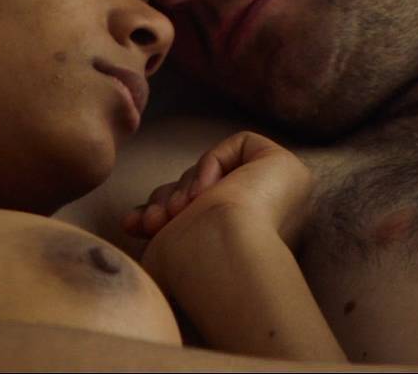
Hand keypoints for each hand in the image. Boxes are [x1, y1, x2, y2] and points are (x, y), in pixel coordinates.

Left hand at [122, 131, 314, 251]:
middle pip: (205, 190)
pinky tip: (208, 192)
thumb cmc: (192, 273)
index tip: (135, 225)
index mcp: (244, 247)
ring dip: (184, 187)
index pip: (199, 214)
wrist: (222, 260)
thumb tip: (130, 219)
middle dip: (169, 199)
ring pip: (217, 170)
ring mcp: (281, 195)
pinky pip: (242, 145)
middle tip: (151, 221)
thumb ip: (158, 233)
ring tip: (171, 214)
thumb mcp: (166, 252)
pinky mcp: (287, 168)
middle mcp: (268, 222)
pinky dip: (213, 162)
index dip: (162, 211)